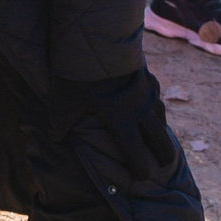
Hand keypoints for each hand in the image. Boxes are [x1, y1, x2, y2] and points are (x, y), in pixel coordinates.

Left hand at [51, 70, 177, 187]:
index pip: (136, 153)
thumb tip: (54, 137)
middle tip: (165, 162)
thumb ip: (61, 123)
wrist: (97, 43)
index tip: (142, 177)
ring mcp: (145, 91)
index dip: (140, 167)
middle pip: (158, 137)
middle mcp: (140, 110)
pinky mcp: (145, 74)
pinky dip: (154, 101)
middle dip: (163, 152)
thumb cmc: (79, 77)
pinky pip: (154, 92)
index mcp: (122, 122)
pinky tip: (151, 99)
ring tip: (161, 134)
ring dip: (161, 127)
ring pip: (160, 114)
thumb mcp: (65, 102)